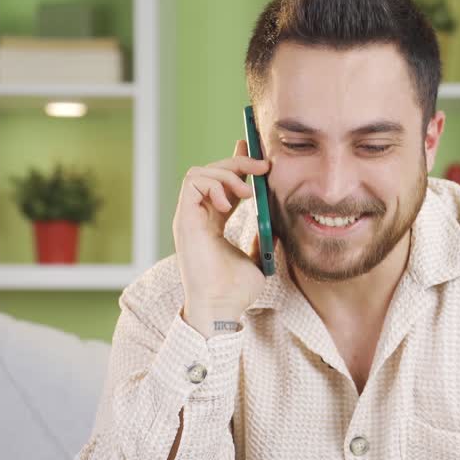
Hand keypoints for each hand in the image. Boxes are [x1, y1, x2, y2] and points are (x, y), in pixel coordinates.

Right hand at [172, 140, 270, 336]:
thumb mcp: (258, 257)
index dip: (237, 164)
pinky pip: (193, 182)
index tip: (255, 152)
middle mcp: (198, 216)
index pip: (222, 184)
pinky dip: (213, 184)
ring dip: (226, 173)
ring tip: (247, 192)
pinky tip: (230, 202)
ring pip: (200, 172)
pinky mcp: (184, 219)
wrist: (222, 307)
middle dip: (237, 161)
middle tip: (263, 166)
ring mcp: (189, 217)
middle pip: (211, 172)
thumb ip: (261, 237)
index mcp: (213, 223)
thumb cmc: (236, 291)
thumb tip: (275, 221)